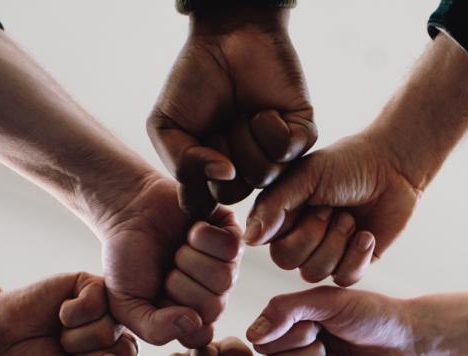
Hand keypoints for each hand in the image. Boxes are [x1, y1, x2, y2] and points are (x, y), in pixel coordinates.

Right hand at [0, 273, 143, 355]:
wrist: (4, 339)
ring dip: (73, 338)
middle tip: (66, 353)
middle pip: (126, 353)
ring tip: (61, 335)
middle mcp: (121, 337)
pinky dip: (69, 314)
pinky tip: (61, 313)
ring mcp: (111, 311)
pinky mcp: (95, 286)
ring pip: (108, 331)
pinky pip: (95, 303)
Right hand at [98, 175, 241, 346]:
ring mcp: (227, 267)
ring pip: (224, 278)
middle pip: (213, 308)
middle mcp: (214, 296)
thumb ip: (153, 328)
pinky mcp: (233, 237)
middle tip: (166, 268)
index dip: (174, 315)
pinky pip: (230, 247)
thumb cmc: (127, 259)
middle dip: (180, 284)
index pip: (200, 335)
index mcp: (192, 317)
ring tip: (177, 249)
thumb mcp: (125, 305)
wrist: (129, 211)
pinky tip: (190, 231)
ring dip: (190, 259)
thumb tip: (194, 322)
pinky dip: (202, 236)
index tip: (156, 296)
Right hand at [148, 7, 315, 217]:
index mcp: (212, 176)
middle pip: (232, 194)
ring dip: (245, 138)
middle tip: (219, 124)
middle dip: (220, 154)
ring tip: (242, 114)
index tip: (190, 147)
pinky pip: (286, 152)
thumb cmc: (194, 82)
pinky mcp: (301, 137)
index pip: (202, 206)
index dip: (195, 182)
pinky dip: (269, 126)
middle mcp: (244, 172)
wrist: (227, 37)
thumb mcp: (166, 126)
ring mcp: (275, 158)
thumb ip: (180, 163)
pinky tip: (264, 110)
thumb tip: (223, 175)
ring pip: (262, 176)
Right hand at [244, 131, 418, 283]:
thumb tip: (248, 240)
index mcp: (282, 219)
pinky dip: (357, 256)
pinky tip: (367, 235)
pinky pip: (343, 279)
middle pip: (291, 264)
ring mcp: (325, 254)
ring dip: (338, 242)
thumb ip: (273, 207)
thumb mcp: (305, 177)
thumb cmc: (346, 165)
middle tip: (334, 209)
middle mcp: (299, 240)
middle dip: (317, 235)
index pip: (274, 248)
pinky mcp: (352, 264)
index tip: (316, 202)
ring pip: (316, 273)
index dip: (297, 231)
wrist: (393, 167)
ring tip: (351, 218)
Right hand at [247, 287, 467, 355]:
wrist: (408, 340)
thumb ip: (286, 309)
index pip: (262, 342)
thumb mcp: (328, 300)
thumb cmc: (371, 313)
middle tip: (331, 344)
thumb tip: (251, 336)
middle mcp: (291, 351)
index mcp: (287, 325)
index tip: (318, 324)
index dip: (290, 337)